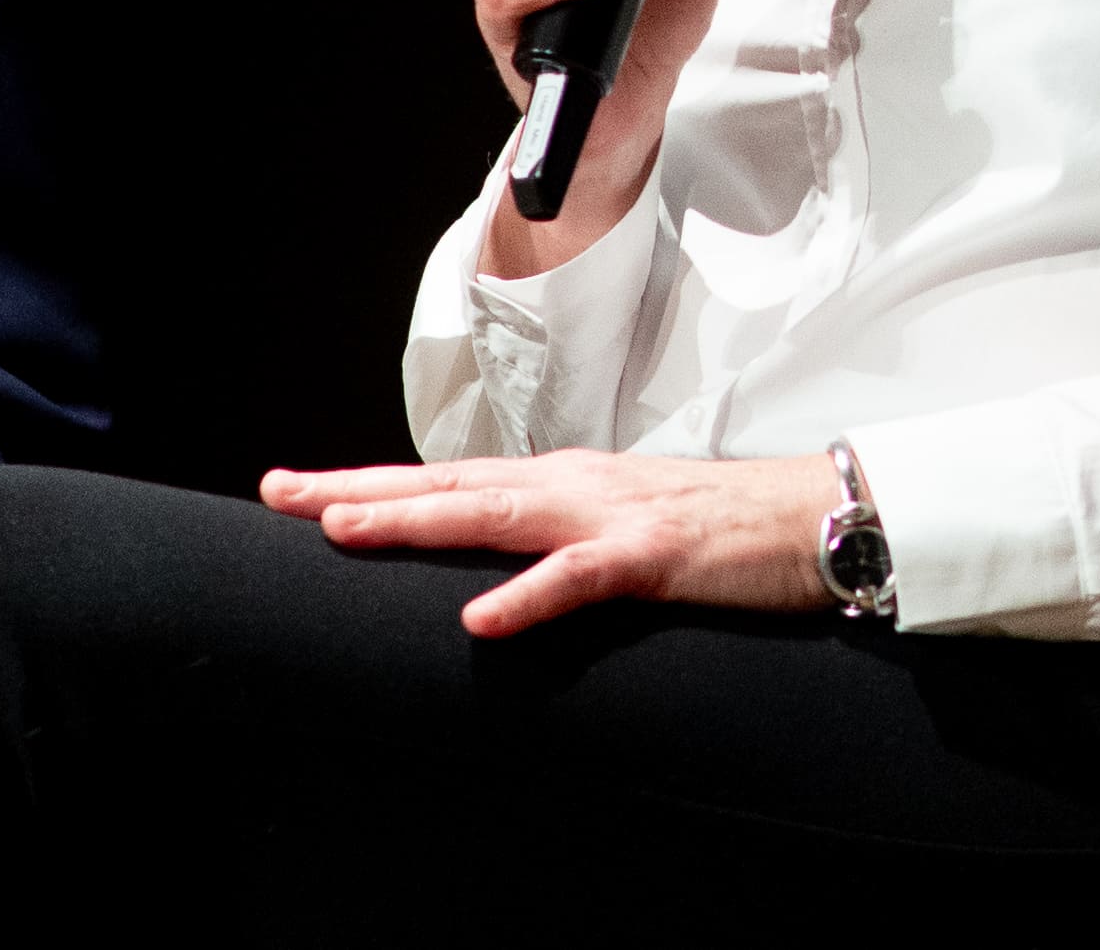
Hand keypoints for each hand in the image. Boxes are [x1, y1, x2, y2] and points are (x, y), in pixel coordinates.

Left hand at [261, 450, 838, 637]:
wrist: (819, 514)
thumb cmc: (728, 528)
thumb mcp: (627, 529)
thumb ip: (563, 541)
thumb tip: (499, 571)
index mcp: (568, 482)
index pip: (454, 480)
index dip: (375, 485)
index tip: (298, 490)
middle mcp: (577, 485)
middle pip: (453, 484)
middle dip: (362, 489)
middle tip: (280, 492)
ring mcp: (615, 514)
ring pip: (499, 514)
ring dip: (419, 519)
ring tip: (344, 528)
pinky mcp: (658, 554)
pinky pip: (583, 577)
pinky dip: (530, 594)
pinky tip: (481, 618)